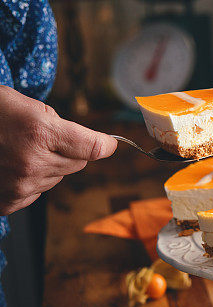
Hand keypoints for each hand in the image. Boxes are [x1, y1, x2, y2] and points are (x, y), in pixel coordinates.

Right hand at [0, 86, 116, 215]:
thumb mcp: (25, 104)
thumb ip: (59, 124)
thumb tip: (89, 143)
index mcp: (40, 133)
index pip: (92, 148)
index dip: (105, 145)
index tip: (109, 143)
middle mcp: (33, 163)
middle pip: (78, 163)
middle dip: (70, 150)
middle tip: (46, 137)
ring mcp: (20, 186)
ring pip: (58, 178)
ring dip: (49, 165)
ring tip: (20, 149)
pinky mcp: (8, 202)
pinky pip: (37, 192)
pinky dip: (31, 181)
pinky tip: (11, 165)